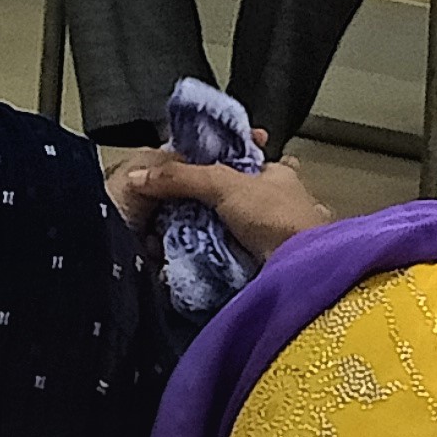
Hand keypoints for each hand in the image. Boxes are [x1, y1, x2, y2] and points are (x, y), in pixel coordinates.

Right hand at [105, 151, 338, 262]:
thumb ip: (182, 176)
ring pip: (229, 231)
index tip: (179, 179)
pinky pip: (230, 258)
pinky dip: (212, 260)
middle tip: (168, 214)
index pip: (238, 162)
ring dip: (205, 237)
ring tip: (170, 241)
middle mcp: (278, 203)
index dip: (209, 167)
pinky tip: (190, 261)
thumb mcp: (224, 184)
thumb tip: (136, 177)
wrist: (300, 274)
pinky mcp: (264, 266)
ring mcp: (272, 237)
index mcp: (277, 174)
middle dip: (202, 207)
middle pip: (230, 199)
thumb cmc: (276, 217)